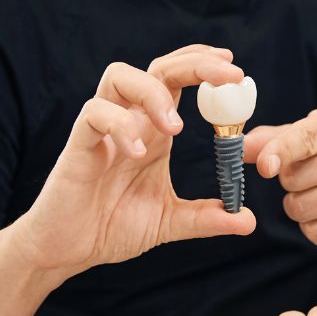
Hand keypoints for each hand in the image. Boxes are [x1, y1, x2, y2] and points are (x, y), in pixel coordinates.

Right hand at [12, 45, 255, 278]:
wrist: (68, 250)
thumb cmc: (112, 226)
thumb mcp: (169, 222)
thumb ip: (207, 218)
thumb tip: (248, 221)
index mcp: (155, 131)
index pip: (178, 80)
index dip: (203, 66)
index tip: (234, 69)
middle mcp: (131, 121)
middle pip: (158, 68)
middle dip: (194, 64)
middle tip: (228, 76)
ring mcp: (102, 129)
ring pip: (119, 76)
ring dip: (153, 92)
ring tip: (176, 127)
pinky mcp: (78, 145)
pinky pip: (94, 115)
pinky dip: (119, 126)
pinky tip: (137, 152)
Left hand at [244, 107, 316, 247]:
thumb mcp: (302, 137)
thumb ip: (268, 140)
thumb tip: (240, 148)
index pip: (307, 138)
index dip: (281, 151)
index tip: (265, 167)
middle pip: (295, 179)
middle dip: (289, 183)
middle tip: (307, 178)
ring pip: (303, 208)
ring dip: (298, 206)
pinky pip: (316, 232)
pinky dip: (312, 227)